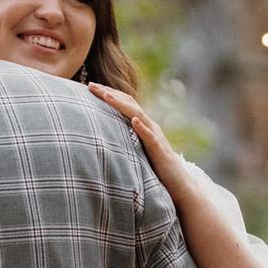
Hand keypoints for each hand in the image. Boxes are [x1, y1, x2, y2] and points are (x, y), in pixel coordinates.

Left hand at [87, 83, 192, 202]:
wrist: (177, 183)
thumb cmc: (154, 168)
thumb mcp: (135, 149)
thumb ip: (124, 139)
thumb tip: (103, 135)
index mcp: (143, 124)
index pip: (125, 103)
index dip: (108, 93)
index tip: (90, 86)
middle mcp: (149, 125)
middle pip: (129, 103)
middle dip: (109, 93)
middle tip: (91, 85)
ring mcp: (155, 136)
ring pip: (138, 115)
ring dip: (121, 104)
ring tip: (106, 95)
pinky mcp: (159, 150)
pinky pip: (150, 137)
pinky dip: (142, 128)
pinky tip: (134, 121)